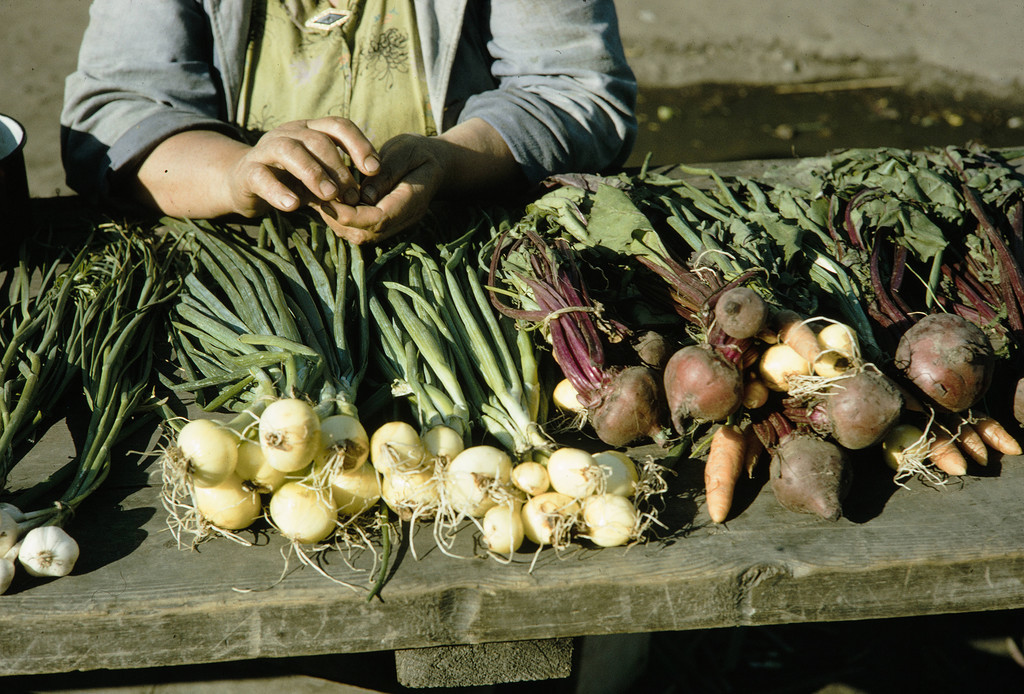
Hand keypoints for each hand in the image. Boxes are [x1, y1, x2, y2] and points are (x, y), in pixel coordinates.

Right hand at [227, 117, 380, 216]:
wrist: (244, 184)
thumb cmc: (290, 180)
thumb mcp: (318, 179)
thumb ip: (339, 184)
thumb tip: (367, 199)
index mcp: (309, 130)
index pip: (339, 126)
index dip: (360, 145)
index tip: (375, 170)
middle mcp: (288, 134)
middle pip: (317, 140)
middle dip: (339, 168)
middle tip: (352, 196)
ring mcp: (265, 150)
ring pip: (290, 151)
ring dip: (314, 173)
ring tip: (330, 196)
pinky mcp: (248, 171)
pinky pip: (262, 177)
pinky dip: (278, 191)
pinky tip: (293, 206)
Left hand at [312, 133, 446, 244]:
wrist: (436, 164)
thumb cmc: (419, 152)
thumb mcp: (406, 151)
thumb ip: (387, 172)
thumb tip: (364, 195)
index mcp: (413, 202)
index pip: (379, 219)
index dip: (351, 215)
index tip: (328, 201)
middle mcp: (404, 220)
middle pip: (367, 234)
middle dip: (339, 220)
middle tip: (317, 199)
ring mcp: (395, 225)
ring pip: (361, 236)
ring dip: (338, 222)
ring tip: (321, 199)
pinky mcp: (385, 224)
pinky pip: (360, 230)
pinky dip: (342, 220)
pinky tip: (330, 201)